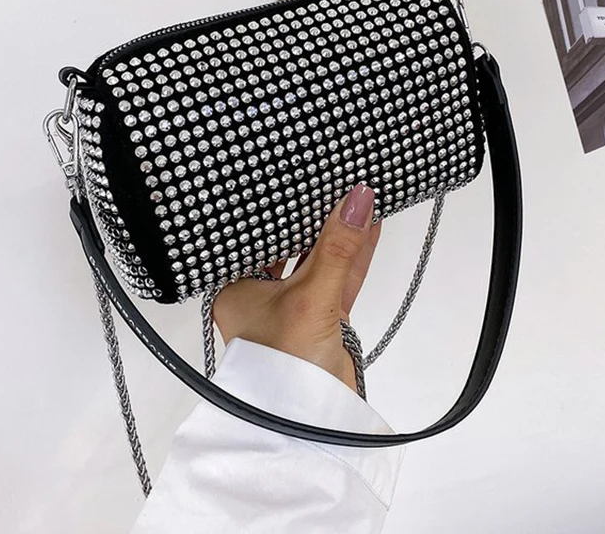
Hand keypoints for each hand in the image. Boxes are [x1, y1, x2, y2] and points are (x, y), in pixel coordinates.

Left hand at [212, 184, 380, 391]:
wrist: (310, 424)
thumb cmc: (285, 369)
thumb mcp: (312, 297)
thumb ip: (338, 248)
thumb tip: (356, 200)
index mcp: (236, 287)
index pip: (257, 235)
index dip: (278, 208)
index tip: (298, 179)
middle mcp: (261, 295)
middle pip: (290, 245)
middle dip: (312, 217)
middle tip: (331, 181)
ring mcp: (293, 306)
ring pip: (319, 260)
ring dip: (339, 234)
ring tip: (357, 196)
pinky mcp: (321, 319)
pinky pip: (338, 277)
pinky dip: (354, 254)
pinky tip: (368, 227)